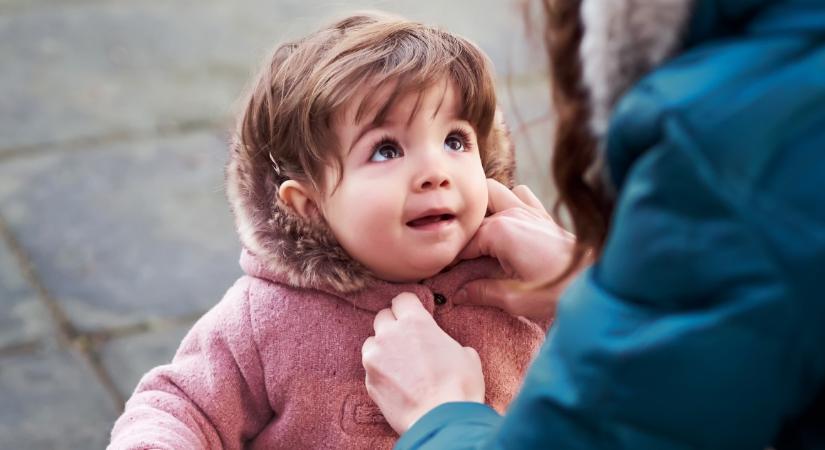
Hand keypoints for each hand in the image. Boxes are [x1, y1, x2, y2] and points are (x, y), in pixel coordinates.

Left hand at [362, 293, 484, 434]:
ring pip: (372, 343)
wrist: (441, 420)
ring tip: (399, 364)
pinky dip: (380, 372)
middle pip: (382, 317)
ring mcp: (375, 358)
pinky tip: (396, 383)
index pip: (402, 299)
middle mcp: (390, 334)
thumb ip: (449, 344)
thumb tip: (452, 351)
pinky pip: (371, 369)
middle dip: (393, 325)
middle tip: (406, 340)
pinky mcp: (368, 381)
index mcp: (415, 322)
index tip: (413, 314)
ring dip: (382, 348)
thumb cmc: (459, 386)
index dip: (409, 306)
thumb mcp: (466, 356)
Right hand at [456, 179, 585, 320]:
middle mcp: (511, 213)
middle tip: (459, 253)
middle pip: (474, 213)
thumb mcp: (514, 299)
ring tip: (480, 231)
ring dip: (485, 206)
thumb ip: (482, 293)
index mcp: (499, 232)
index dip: (450, 258)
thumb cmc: (557, 290)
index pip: (462, 243)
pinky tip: (510, 221)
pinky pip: (520, 192)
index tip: (441, 271)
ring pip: (494, 191)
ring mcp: (528, 209)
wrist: (595, 279)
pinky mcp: (542, 213)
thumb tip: (458, 295)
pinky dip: (511, 200)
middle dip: (463, 229)